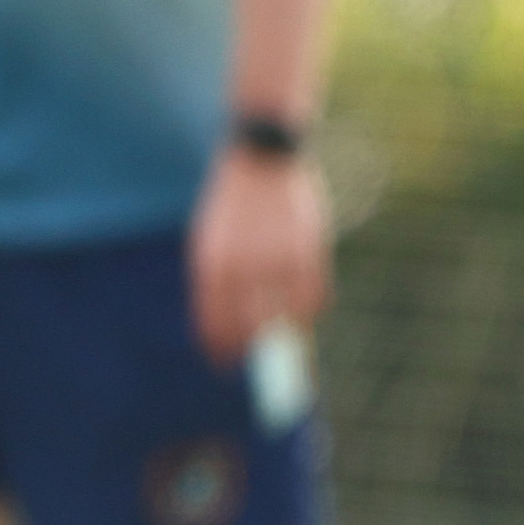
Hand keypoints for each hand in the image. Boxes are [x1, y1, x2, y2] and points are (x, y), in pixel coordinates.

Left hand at [188, 144, 327, 362]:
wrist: (260, 160)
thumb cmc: (231, 203)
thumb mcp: (208, 240)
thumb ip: (215, 280)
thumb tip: (223, 322)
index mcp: (212, 266)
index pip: (214, 323)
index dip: (219, 348)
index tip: (222, 364)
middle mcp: (243, 268)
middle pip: (250, 329)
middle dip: (252, 349)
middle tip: (255, 359)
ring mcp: (278, 261)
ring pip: (285, 319)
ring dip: (284, 335)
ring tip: (282, 339)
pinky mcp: (309, 251)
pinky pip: (315, 299)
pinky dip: (311, 312)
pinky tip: (304, 314)